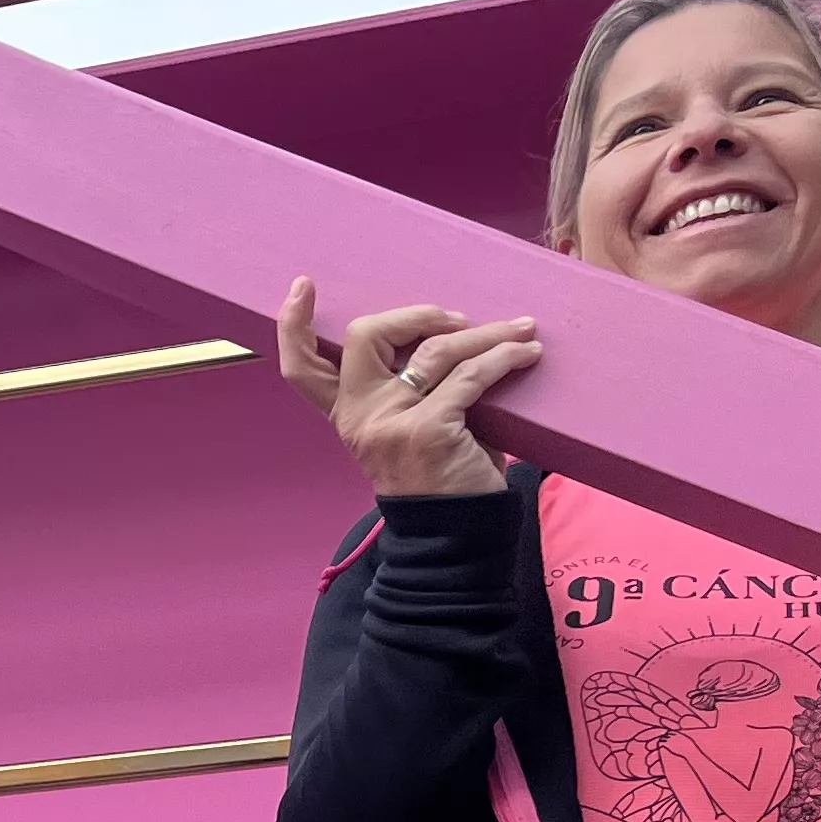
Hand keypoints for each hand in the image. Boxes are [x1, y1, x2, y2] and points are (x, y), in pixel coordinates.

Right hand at [277, 279, 538, 498]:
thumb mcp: (407, 430)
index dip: (293, 324)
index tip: (303, 286)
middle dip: (414, 314)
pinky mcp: (430, 431)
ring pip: (436, 349)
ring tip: (521, 331)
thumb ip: (407, 388)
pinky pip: (472, 377)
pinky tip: (527, 354)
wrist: (454, 535)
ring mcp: (391, 423)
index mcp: (347, 415)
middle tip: (454, 319)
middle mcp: (360, 416)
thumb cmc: (439, 476)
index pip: (300, 368)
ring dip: (487, 333)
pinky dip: (505, 358)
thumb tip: (450, 332)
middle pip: (366, 335)